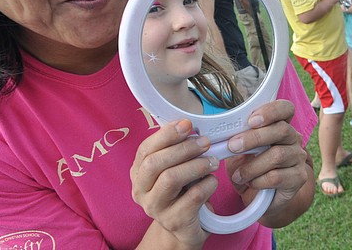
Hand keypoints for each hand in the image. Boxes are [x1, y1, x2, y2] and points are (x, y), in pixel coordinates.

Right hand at [131, 120, 217, 246]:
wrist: (184, 227)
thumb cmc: (181, 191)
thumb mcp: (174, 168)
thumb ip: (176, 149)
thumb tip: (189, 126)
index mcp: (138, 173)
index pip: (145, 149)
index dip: (166, 134)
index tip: (187, 124)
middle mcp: (141, 191)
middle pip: (155, 163)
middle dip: (183, 149)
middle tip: (205, 143)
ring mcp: (155, 208)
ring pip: (171, 179)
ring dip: (196, 165)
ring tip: (212, 161)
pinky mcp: (174, 221)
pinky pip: (193, 196)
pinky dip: (207, 184)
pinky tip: (212, 180)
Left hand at [225, 100, 311, 226]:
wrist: (260, 197)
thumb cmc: (249, 168)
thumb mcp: (239, 151)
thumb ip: (236, 139)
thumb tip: (221, 137)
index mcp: (280, 125)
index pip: (286, 109)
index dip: (270, 111)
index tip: (251, 121)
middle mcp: (293, 139)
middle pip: (281, 129)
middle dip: (254, 138)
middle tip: (233, 146)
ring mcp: (298, 158)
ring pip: (278, 155)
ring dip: (252, 166)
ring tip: (238, 175)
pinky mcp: (299, 178)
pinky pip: (277, 177)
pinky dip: (258, 181)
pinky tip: (250, 184)